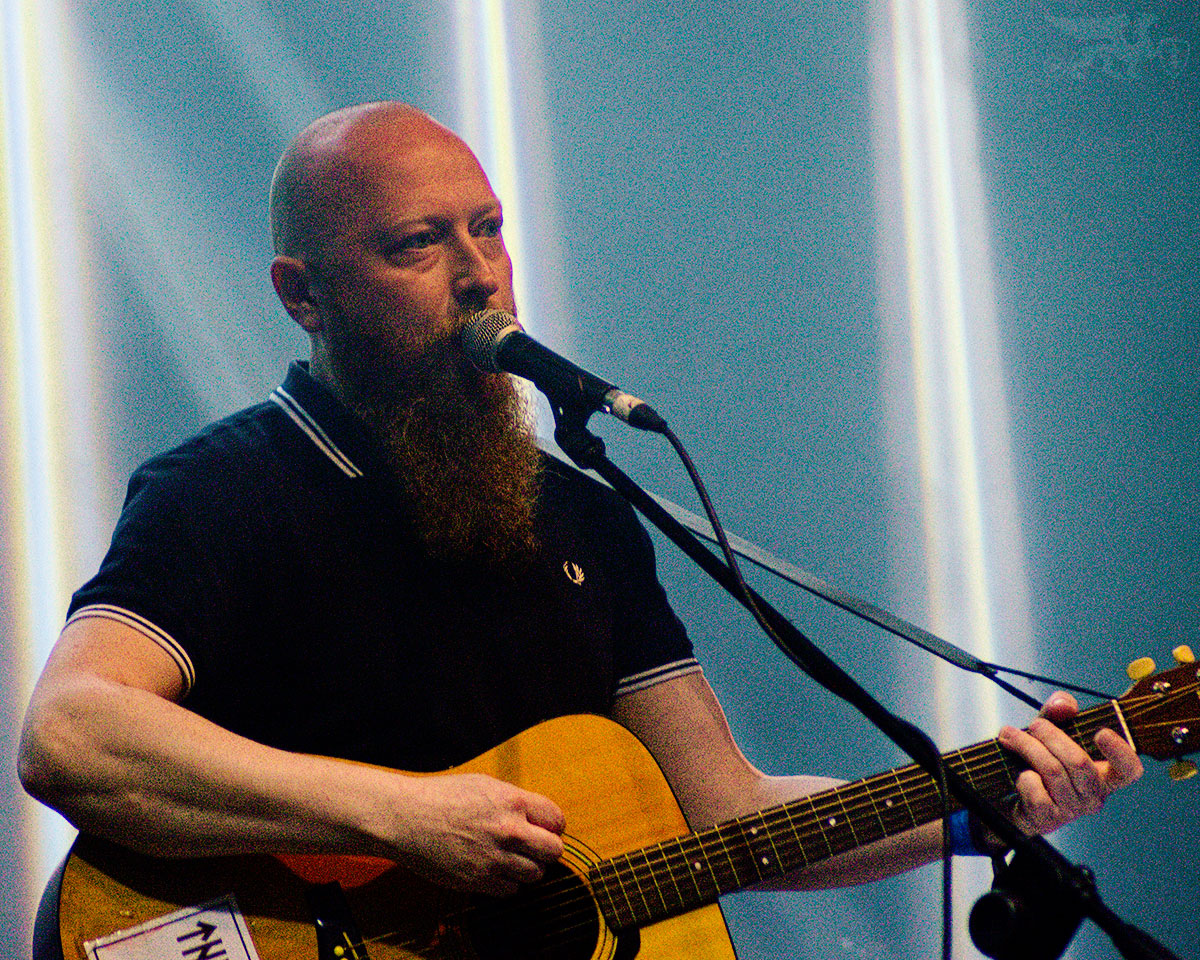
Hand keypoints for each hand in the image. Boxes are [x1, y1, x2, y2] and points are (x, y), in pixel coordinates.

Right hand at [388, 772, 565, 895]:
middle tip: (533, 846)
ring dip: (527, 867)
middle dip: (546, 849)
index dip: (553, 825)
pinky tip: (492, 869)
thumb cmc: (441, 797)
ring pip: (535, 874)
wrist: (407, 818)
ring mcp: (494, 858)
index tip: (545, 829)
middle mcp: (509, 831)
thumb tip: (536, 816)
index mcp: (512, 802)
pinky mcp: (479, 881)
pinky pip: (510, 890)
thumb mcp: (484, 785)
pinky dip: (506, 883)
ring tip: (510, 858)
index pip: (557, 820)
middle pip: (554, 850)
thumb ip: (514, 801)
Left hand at [998, 692, 1143, 834]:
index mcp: (1104, 774)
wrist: (1017, 796)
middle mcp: (1094, 795)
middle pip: (1078, 761)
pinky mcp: (1048, 818)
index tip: (1101, 732)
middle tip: (1032, 724)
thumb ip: (1058, 713)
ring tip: (1009, 736)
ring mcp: (1072, 809)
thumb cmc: (1043, 760)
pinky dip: (1024, 777)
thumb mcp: (1051, 732)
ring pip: (1053, 772)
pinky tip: (1019, 773)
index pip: (1129, 770)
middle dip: (1050, 735)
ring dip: (1027, 747)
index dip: (1121, 752)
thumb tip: (1063, 704)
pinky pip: (1036, 792)